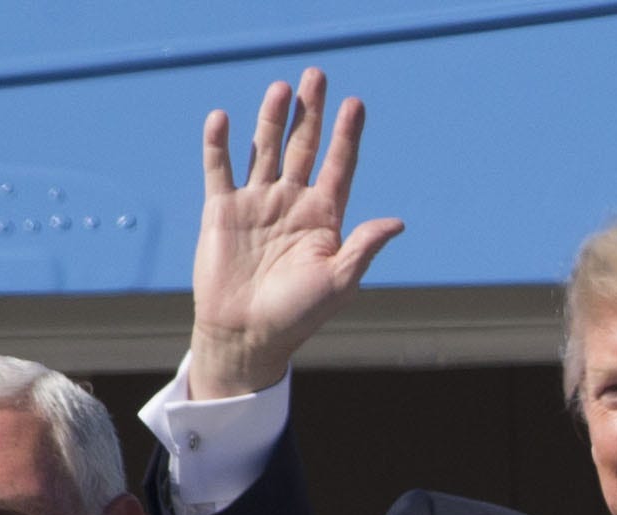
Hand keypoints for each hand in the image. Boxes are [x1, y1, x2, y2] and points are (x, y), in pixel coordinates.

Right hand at [188, 67, 403, 400]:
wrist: (245, 337)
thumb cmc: (295, 317)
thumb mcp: (337, 283)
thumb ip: (363, 248)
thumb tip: (397, 223)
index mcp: (322, 219)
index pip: (339, 166)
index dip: (348, 136)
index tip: (356, 104)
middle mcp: (291, 204)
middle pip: (303, 147)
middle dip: (311, 113)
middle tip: (317, 76)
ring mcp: (256, 205)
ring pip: (265, 150)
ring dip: (272, 119)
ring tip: (281, 88)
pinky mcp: (222, 212)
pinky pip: (220, 170)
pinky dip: (218, 145)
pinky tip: (221, 119)